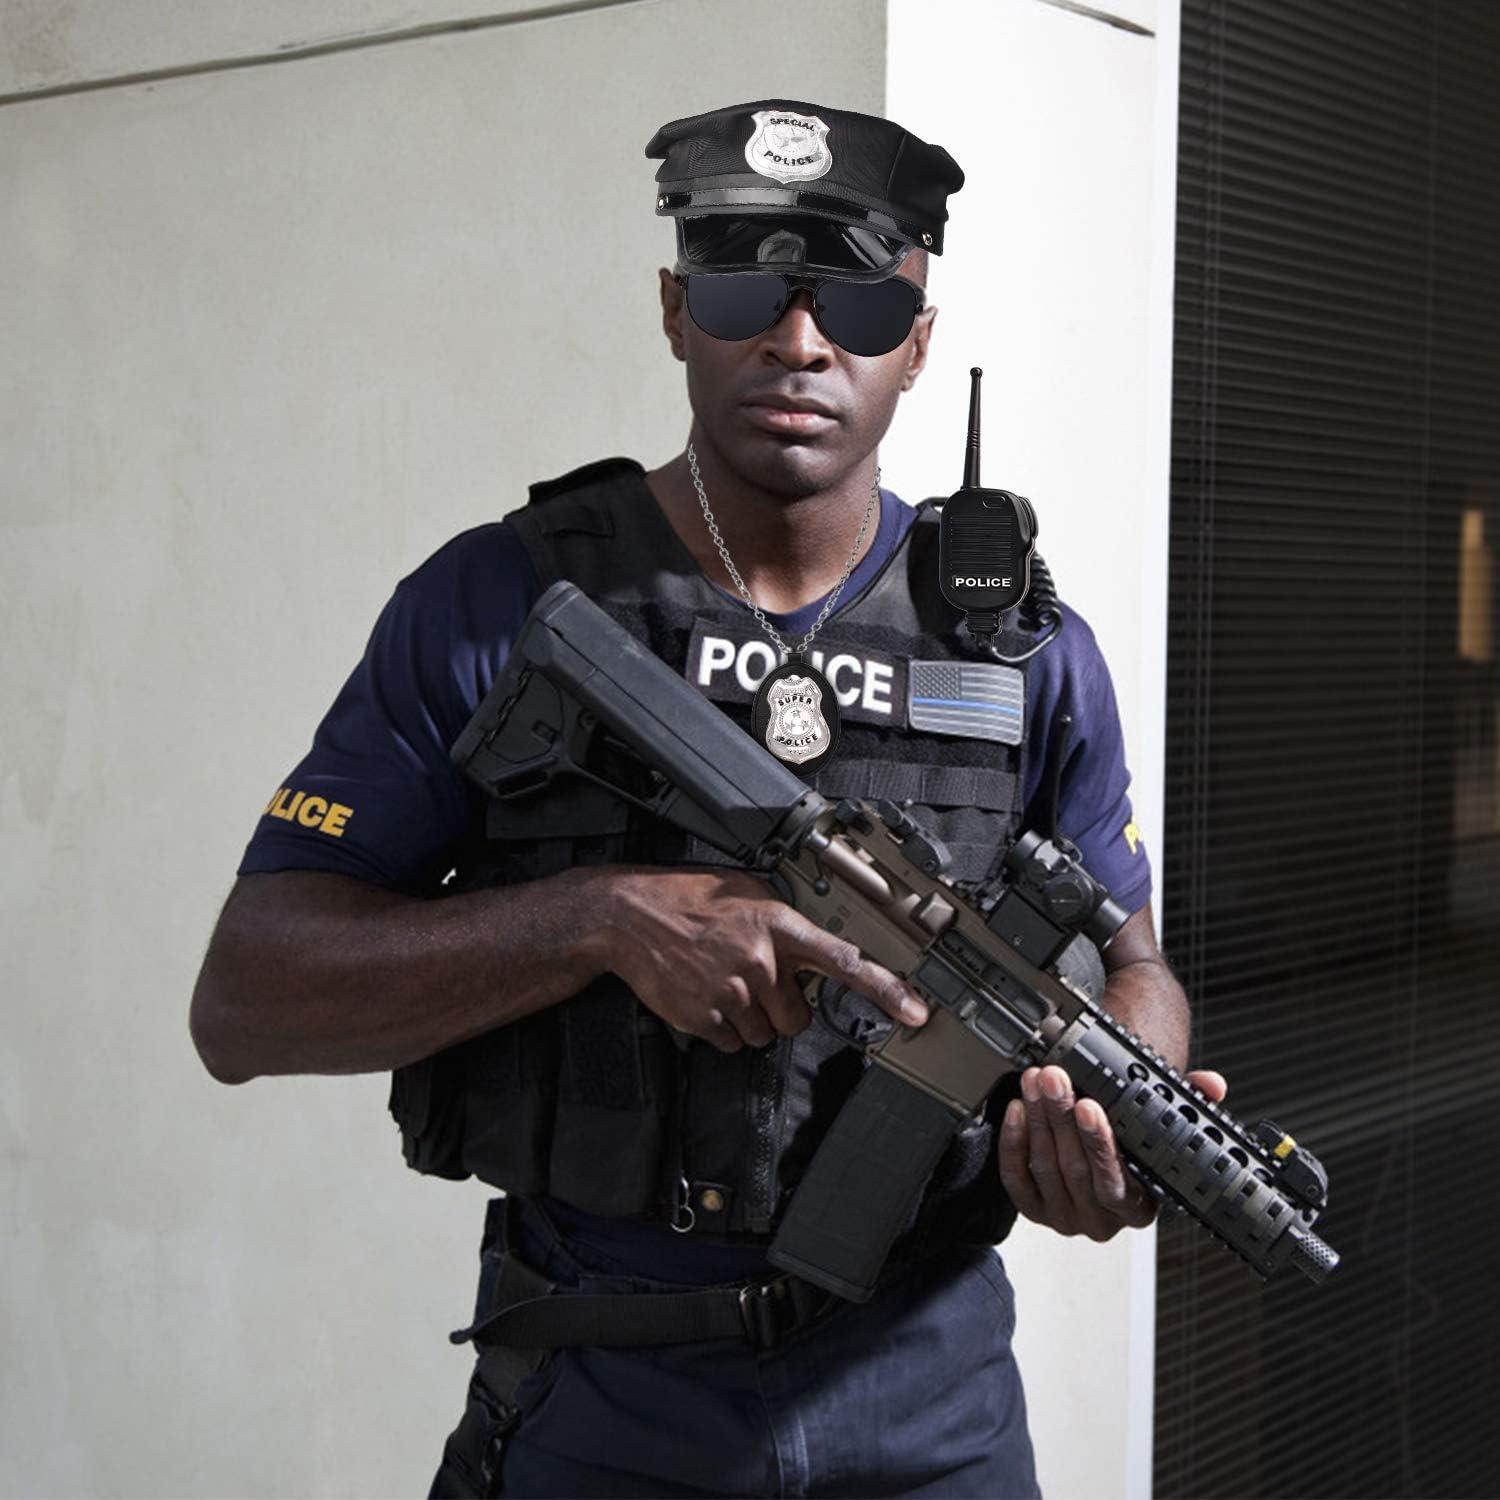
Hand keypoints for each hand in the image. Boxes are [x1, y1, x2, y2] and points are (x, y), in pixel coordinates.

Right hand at [599, 866, 928, 1052]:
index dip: (885, 988)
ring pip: (767, 1034)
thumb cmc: (689, 899)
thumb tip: (817, 951)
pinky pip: (734, 1043)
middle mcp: (760, 960)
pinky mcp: (704, 1018)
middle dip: (783, 1006)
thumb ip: (786, 922)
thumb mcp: (748, 892)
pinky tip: (706, 994)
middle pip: (799, 1017)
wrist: (629, 917)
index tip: (915, 1010)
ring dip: (752, 1018)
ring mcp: (731, 992)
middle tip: (757, 981)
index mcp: (778, 924)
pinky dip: (723, 1028)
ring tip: (723, 982)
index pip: (843, 959)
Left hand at [997, 1064, 1228, 1241]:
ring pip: (1046, 1167)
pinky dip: (1014, 1141)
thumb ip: (1188, 1103)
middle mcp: (1100, 1221)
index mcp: (1137, 1209)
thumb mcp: (1159, 1125)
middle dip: (1061, 1117)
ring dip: (1038, 1119)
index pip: (1116, 1182)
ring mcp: (1063, 1217)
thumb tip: (1212, 1084)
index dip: (1100, 1143)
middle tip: (1053, 1079)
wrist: (1098, 1151)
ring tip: (1036, 1083)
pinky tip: (1017, 1109)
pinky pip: (1017, 1178)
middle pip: (1075, 1169)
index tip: (1089, 1105)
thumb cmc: (1129, 1141)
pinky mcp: (1033, 1209)